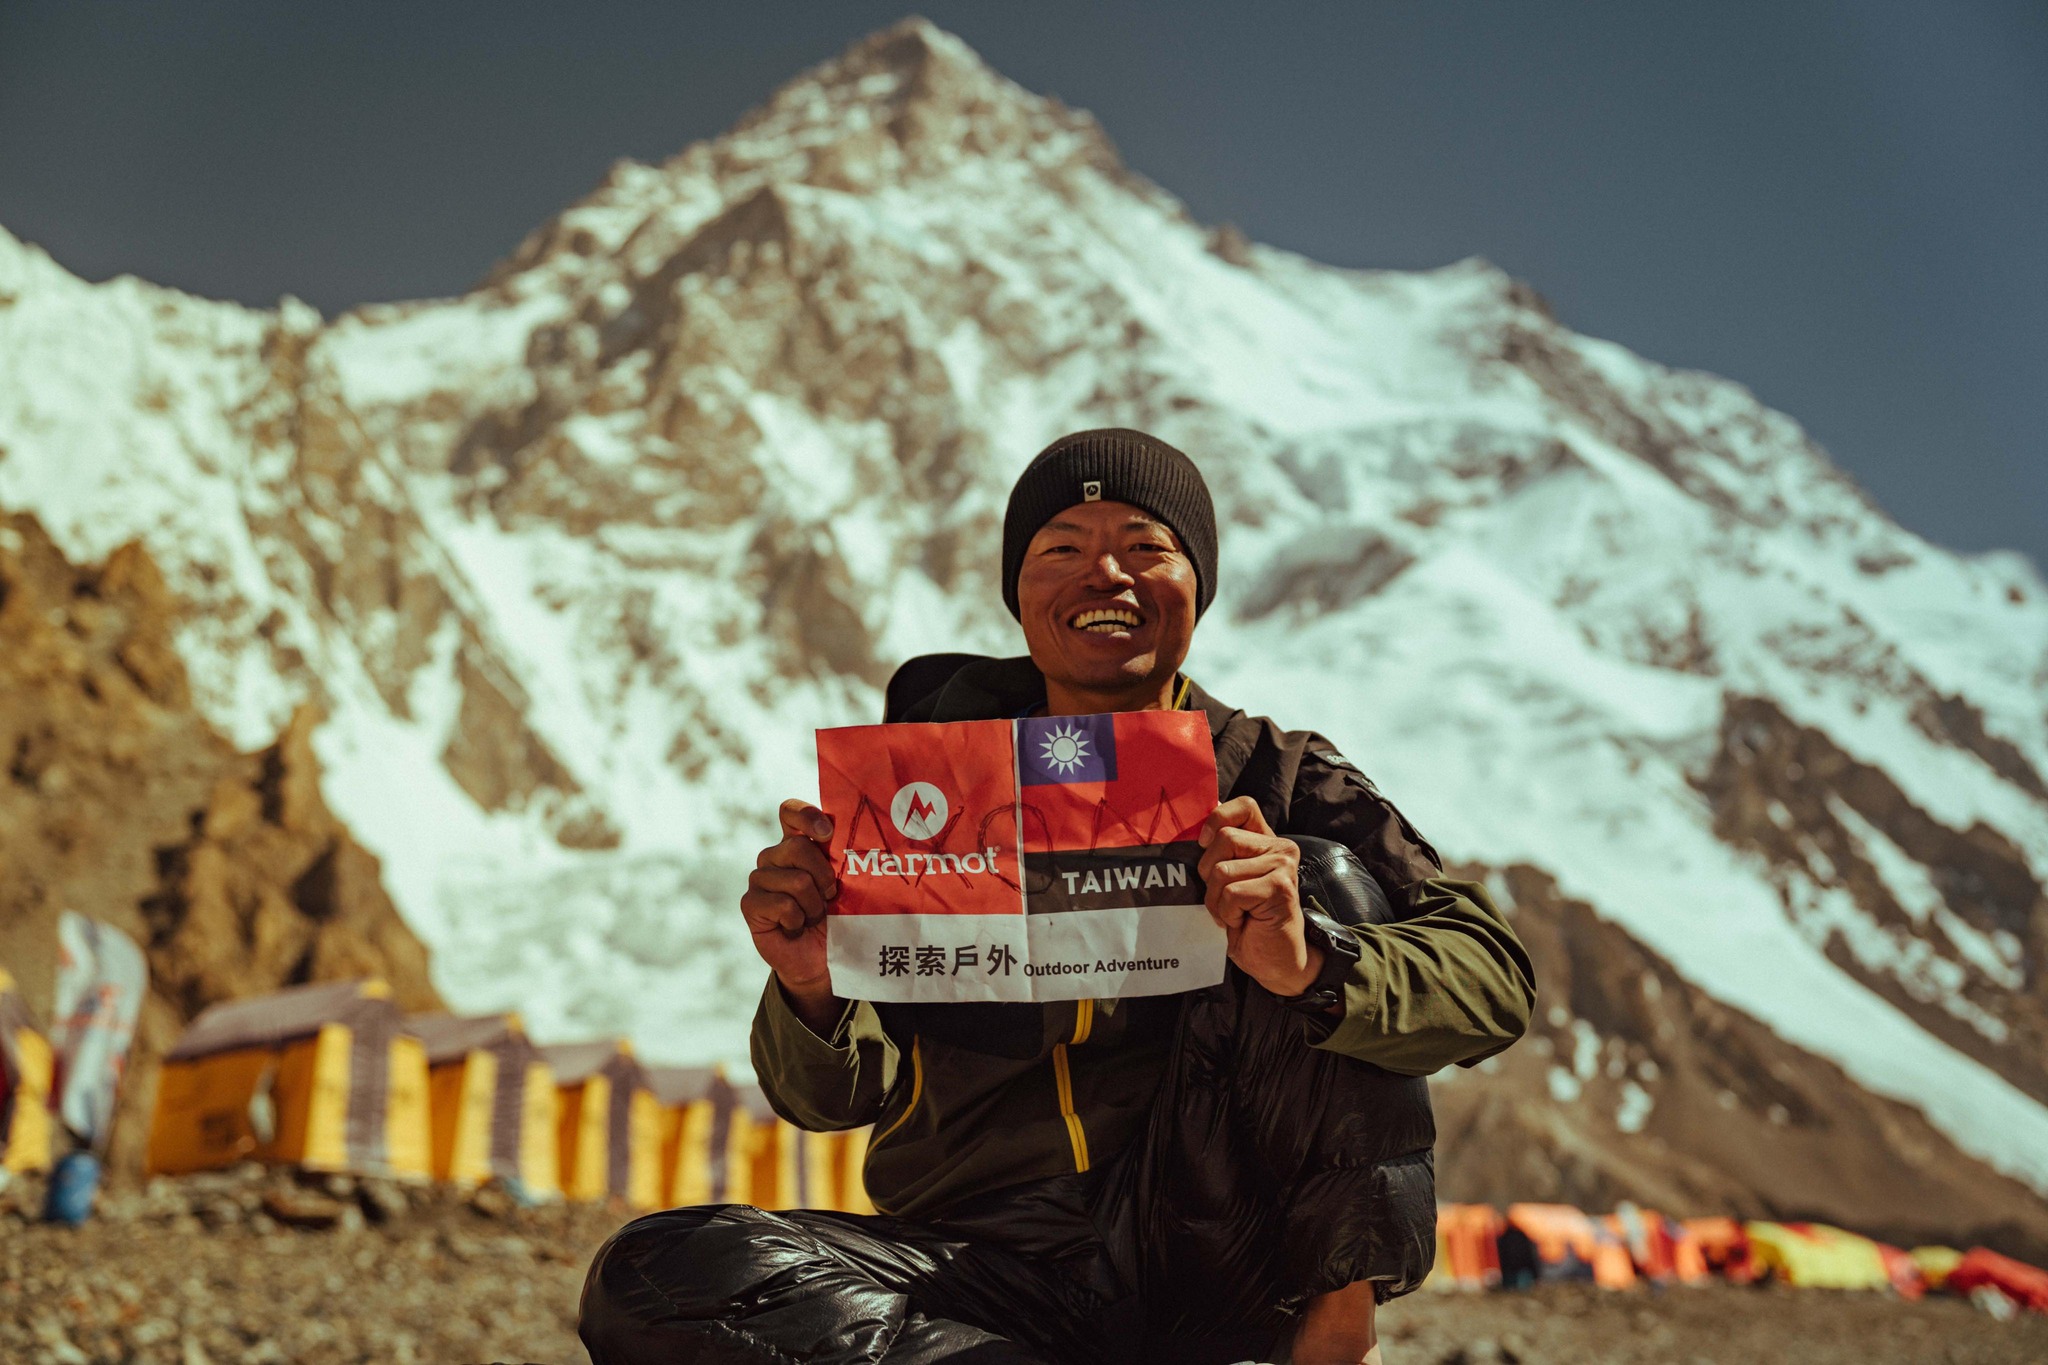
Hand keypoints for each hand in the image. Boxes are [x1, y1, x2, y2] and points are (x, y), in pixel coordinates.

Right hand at [741, 799, 843, 1031]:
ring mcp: (759, 879)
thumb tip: (867, 842)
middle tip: (830, 897)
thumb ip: (845, 861)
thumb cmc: (837, 918)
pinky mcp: (751, 904)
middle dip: (823, 876)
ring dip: (814, 905)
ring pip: (795, 880)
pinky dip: (797, 921)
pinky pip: (781, 904)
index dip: (806, 815)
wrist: (821, 960)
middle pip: (797, 847)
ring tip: (813, 917)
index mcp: (798, 843)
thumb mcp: (846, 885)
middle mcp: (775, 856)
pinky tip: (795, 928)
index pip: (790, 812)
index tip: (827, 832)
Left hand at [1197, 796, 1322, 996]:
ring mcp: (1283, 866)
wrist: (1274, 961)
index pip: (1243, 806)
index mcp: (1265, 841)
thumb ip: (1219, 854)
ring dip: (1217, 899)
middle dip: (1209, 873)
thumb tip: (1192, 832)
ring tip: (1235, 912)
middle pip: (1223, 838)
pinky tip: (1243, 921)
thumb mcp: (1228, 881)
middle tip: (1225, 897)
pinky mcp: (1280, 887)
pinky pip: (1232, 892)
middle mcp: (1280, 847)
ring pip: (1223, 869)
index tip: (1204, 843)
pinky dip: (1228, 912)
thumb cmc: (1247, 921)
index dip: (1217, 819)